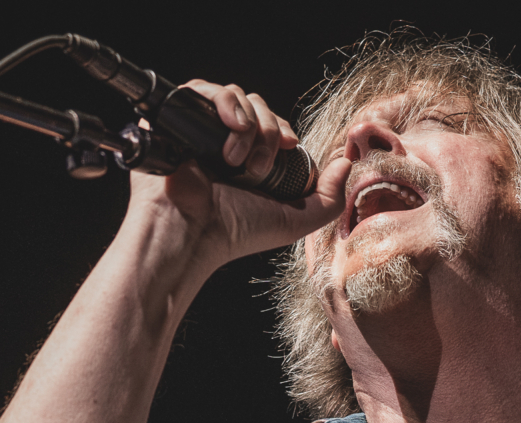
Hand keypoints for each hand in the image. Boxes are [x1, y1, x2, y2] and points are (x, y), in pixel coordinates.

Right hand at [126, 79, 350, 269]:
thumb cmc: (234, 233)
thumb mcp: (293, 221)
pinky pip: (201, 90)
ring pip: (235, 96)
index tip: (286, 147)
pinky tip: (230, 127)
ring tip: (236, 158)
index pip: (271, 123)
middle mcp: (222, 141)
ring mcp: (198, 130)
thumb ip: (328, 200)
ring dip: (248, 122)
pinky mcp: (174, 119)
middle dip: (267, 130)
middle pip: (257, 106)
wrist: (192, 233)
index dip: (282, 129)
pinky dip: (223, 101)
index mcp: (246, 159)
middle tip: (257, 168)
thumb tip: (346, 163)